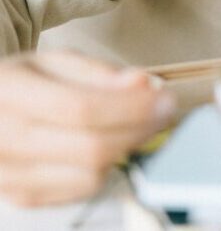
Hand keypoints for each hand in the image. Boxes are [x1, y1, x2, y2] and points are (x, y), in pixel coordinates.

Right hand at [0, 51, 175, 206]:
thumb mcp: (56, 62)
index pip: (82, 108)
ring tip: (132, 126)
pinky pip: (80, 190)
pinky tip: (105, 145)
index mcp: (10, 93)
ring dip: (124, 149)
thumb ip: (100, 73)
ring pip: (90, 174)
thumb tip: (143, 84)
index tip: (165, 100)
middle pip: (90, 147)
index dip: (132, 107)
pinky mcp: (21, 196)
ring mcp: (9, 173)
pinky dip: (104, 169)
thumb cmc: (22, 84)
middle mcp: (3, 137)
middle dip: (140, 129)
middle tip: (163, 113)